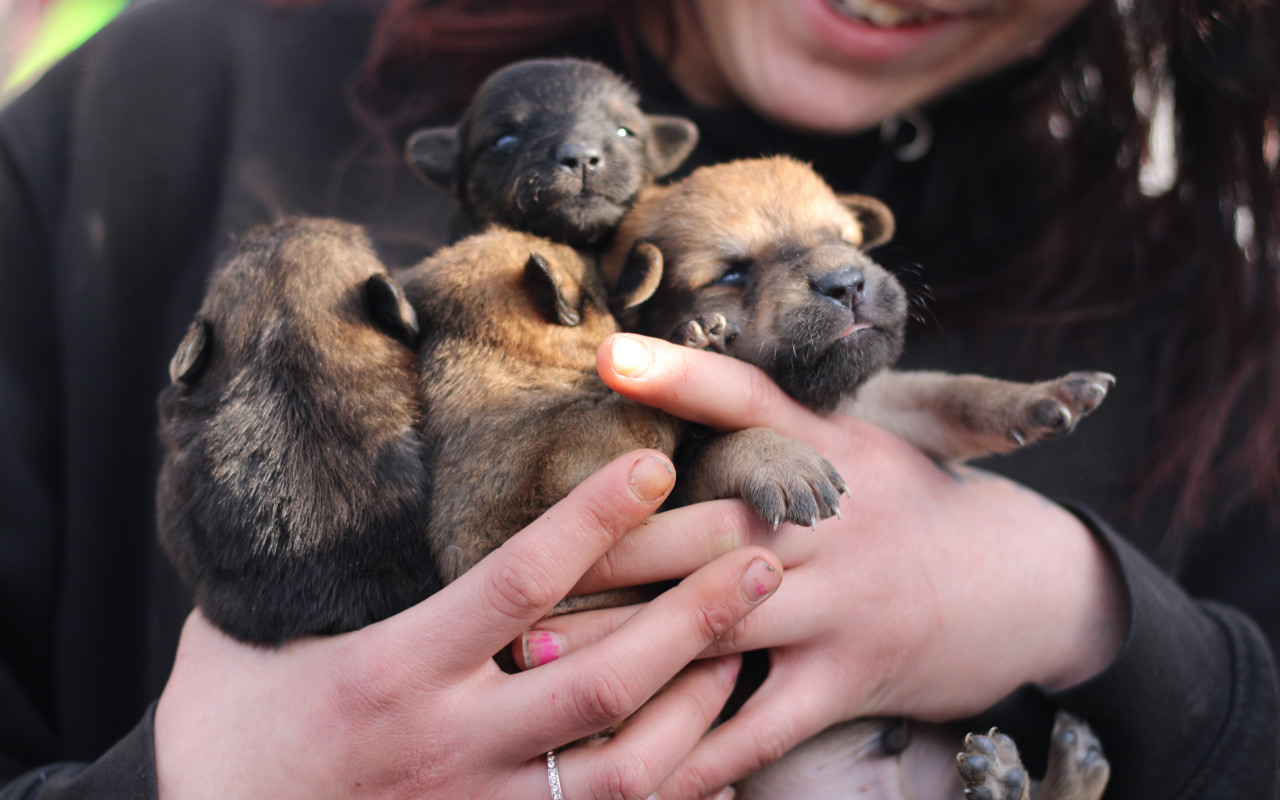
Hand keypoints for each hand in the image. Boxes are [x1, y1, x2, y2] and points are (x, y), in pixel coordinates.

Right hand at [154, 450, 783, 799]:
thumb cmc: (228, 729)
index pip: (516, 581)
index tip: (656, 468)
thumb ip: (316, 567)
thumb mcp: (246, 632)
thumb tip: (350, 480)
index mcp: (394, 670)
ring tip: (743, 648)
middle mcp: (448, 743)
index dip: (594, 520)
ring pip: (620, 769)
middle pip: (601, 678)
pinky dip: (669, 795)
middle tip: (760, 559)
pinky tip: (712, 756)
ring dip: (695, 705)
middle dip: (694, 617)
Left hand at [516, 335, 1127, 798]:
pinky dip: (699, 752)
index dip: (681, 375)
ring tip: (539, 662)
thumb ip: (773, 428)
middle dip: (613, 551)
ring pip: (720, 623)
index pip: (750, 401)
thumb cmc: (911, 508)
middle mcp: (831, 522)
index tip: (611, 357)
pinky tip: (637, 772)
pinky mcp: (851, 677)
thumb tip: (669, 384)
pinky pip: (763, 725)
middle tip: (521, 569)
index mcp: (828, 453)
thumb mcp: (858, 448)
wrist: (1024, 585)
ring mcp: (842, 604)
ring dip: (625, 647)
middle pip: (709, 527)